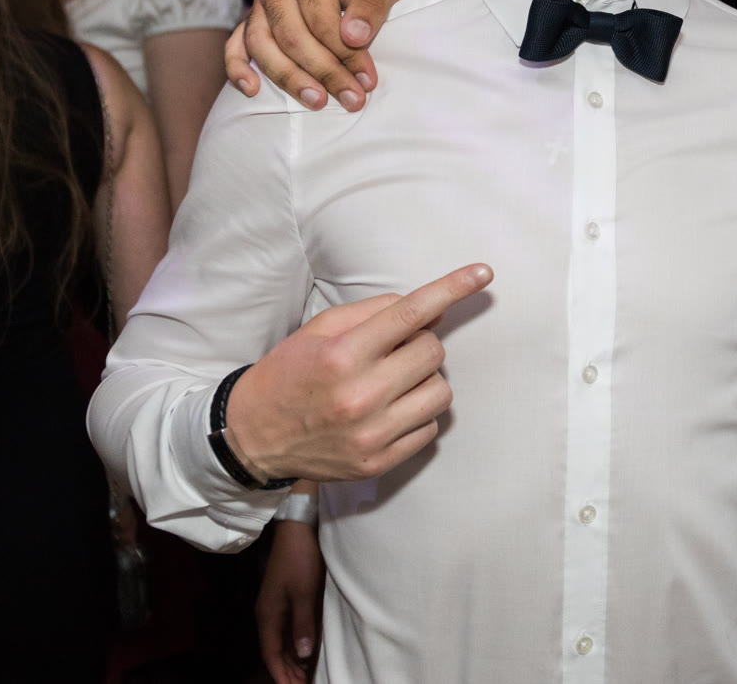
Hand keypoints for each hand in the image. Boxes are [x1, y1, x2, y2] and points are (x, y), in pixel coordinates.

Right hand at [223, 264, 492, 483]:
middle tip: (392, 352)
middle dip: (420, 345)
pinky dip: (417, 415)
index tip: (483, 273)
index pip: (411, 314)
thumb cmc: (290, 373)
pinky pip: (431, 428)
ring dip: (425, 381)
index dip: (452, 288)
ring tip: (393, 383)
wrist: (252, 437)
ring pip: (441, 392)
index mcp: (342, 355)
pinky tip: (389, 412)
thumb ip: (376, 312)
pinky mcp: (378, 463)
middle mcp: (360, 395)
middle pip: (433, 352)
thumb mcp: (320, 330)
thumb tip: (434, 307)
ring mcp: (371, 434)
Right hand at [226, 0, 412, 111]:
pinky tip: (252, 90)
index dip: (345, 54)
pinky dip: (238, 68)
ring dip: (290, 79)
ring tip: (318, 102)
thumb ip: (373, 4)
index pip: (319, 21)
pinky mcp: (253, 21)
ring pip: (263, 46)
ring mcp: (260, 3)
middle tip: (352, 99)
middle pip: (291, 36)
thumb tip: (354, 37)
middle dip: (323, 72)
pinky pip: (237, 45)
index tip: (368, 80)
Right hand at [257, 516, 325, 683]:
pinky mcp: (285, 598)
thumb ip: (303, 624)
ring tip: (303, 675)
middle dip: (286, 671)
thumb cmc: (300, 560)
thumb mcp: (304, 593)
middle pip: (275, 650)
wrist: (298, 529)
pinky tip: (304, 650)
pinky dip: (294, 643)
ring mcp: (276, 606)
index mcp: (268, 616)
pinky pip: (287, 629)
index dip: (281, 673)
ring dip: (291, 659)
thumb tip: (302, 654)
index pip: (271, 654)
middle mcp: (268, 614)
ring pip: (281, 641)